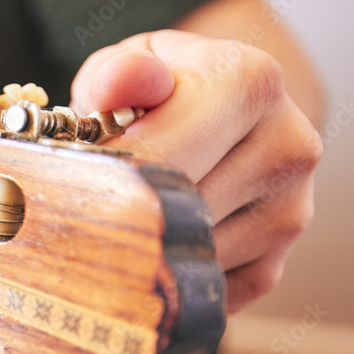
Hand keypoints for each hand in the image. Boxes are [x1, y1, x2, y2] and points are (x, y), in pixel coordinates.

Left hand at [70, 30, 321, 312]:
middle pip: (174, 212)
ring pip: (186, 257)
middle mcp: (286, 146)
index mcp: (251, 83)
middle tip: (69, 210)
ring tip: (110, 218)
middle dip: (113, 216)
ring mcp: (288, 211)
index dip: (103, 176)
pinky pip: (200, 289)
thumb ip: (118, 72)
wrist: (220, 114)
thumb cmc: (159, 90)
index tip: (65, 182)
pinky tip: (149, 241)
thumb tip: (116, 83)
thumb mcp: (131, 63)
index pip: (163, 154)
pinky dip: (164, 277)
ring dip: (138, 248)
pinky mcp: (275, 263)